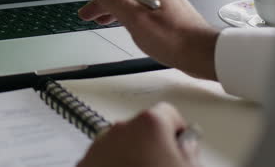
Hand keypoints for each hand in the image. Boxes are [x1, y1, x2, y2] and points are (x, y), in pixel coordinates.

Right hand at [77, 0, 218, 79]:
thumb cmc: (177, 40)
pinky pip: (138, 9)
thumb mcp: (137, 19)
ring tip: (97, 19)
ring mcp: (162, 2)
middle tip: (86, 12)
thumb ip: (114, 0)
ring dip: (111, 8)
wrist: (204, 55)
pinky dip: (124, 15)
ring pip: (130, 0)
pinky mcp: (165, 16)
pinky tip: (120, 24)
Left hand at [77, 102, 199, 166]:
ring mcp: (98, 148)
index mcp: (149, 125)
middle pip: (141, 130)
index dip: (178, 132)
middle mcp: (119, 130)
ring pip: (120, 146)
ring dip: (131, 159)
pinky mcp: (83, 165)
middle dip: (153, 146)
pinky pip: (103, 161)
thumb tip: (187, 148)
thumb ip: (190, 153)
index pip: (169, 113)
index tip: (182, 146)